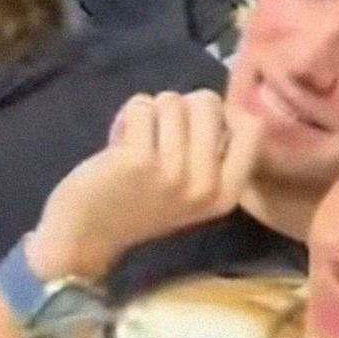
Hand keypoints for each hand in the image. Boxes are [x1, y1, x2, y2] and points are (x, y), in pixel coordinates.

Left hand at [30, 90, 264, 283]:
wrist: (85, 237)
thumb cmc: (139, 205)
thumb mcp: (193, 190)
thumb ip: (213, 152)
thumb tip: (218, 103)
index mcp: (227, 193)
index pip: (252, 128)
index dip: (222, 114)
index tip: (195, 130)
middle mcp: (206, 185)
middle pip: (208, 102)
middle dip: (179, 109)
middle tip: (160, 139)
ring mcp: (173, 172)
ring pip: (171, 100)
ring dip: (149, 114)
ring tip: (136, 145)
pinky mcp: (139, 159)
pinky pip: (141, 106)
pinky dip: (126, 117)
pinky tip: (117, 145)